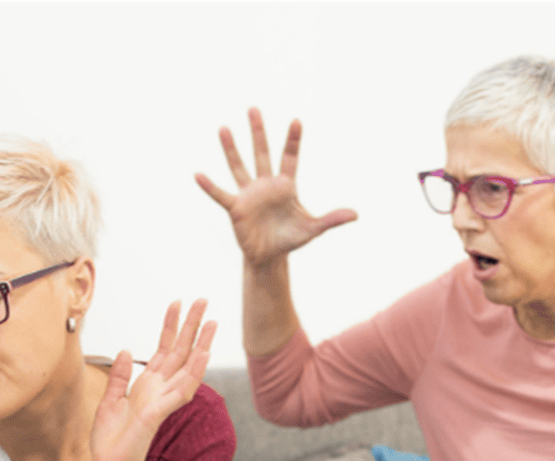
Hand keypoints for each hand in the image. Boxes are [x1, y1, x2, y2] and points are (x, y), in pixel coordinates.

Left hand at [88, 299, 215, 460]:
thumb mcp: (109, 400)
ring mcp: (162, 400)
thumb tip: (126, 350)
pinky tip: (204, 355)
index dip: (171, 325)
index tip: (177, 302)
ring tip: (213, 322)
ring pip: (188, 367)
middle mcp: (160, 389)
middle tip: (204, 300)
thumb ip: (120, 377)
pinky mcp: (159, 412)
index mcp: (148, 385)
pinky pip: (181, 390)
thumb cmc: (111, 440)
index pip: (164, 348)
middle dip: (192, 326)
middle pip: (181, 352)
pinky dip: (194, 372)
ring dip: (202, 344)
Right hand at [195, 107, 356, 267]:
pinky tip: (198, 175)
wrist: (269, 256)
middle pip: (262, 153)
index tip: (296, 120)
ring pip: (239, 166)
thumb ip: (331, 219)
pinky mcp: (235, 208)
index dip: (293, 140)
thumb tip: (356, 214)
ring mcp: (249, 194)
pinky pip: (221, 194)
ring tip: (223, 128)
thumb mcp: (313, 229)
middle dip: (258, 132)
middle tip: (254, 108)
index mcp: (285, 185)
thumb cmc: (291, 239)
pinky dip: (210, 187)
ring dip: (231, 149)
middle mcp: (265, 184)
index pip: (290, 157)